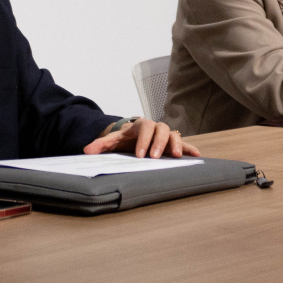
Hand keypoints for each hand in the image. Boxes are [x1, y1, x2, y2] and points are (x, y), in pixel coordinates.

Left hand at [83, 118, 199, 158]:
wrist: (133, 136)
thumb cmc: (124, 138)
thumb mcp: (112, 140)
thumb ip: (100, 144)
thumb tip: (86, 150)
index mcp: (140, 125)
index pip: (144, 127)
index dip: (143, 140)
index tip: (140, 155)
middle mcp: (155, 127)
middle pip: (161, 129)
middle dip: (158, 143)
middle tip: (154, 157)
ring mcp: (165, 135)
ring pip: (174, 134)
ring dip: (176, 144)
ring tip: (175, 156)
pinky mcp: (172, 144)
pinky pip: (183, 143)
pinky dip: (189, 148)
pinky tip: (196, 155)